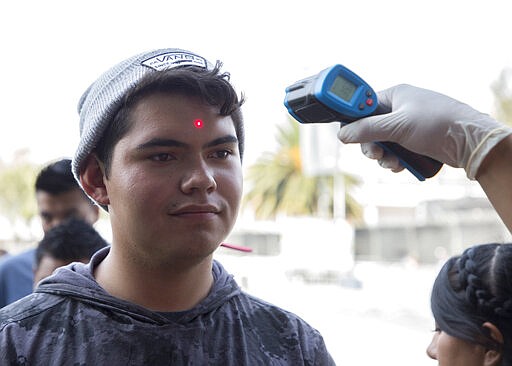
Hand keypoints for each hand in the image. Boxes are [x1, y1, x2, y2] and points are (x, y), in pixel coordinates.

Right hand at [337, 84, 511, 178]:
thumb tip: (343, 134)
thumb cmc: (437, 123)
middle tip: (375, 154)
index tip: (348, 134)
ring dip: (384, 156)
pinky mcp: (416, 141)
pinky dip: (396, 160)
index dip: (354, 120)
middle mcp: (400, 109)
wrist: (469, 141)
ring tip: (394, 163)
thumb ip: (367, 130)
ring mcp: (408, 126)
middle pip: (371, 128)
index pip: (363, 105)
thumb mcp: (397, 126)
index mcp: (395, 96)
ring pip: (383, 143)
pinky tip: (402, 165)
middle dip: (371, 145)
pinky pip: (396, 151)